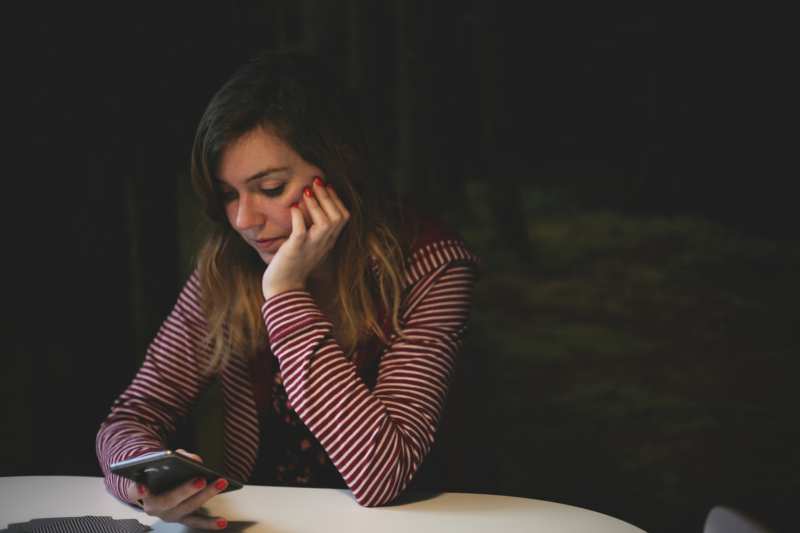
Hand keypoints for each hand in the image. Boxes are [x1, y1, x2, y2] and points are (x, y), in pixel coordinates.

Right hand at [124, 449, 228, 529]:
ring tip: (220, 484)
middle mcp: (153, 507)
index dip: (138, 490)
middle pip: (169, 500)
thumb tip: (196, 460)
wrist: (152, 487)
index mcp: (141, 491)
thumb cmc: (157, 471)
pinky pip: (196, 522)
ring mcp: (167, 515)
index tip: (143, 487)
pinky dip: (210, 523)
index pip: (135, 491)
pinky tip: (222, 521)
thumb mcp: (162, 460)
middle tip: (200, 480)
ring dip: (205, 496)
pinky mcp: (181, 519)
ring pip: (186, 509)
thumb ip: (177, 457)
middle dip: (186, 490)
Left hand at [261, 177, 349, 299]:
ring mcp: (311, 247)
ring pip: (326, 223)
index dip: (336, 200)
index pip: (343, 217)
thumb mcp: (309, 245)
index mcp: (329, 242)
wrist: (284, 288)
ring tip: (306, 191)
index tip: (327, 186)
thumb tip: (306, 206)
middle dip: (328, 196)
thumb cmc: (293, 265)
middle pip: (338, 217)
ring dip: (316, 204)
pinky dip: (299, 218)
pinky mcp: (296, 249)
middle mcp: (324, 244)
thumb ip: (312, 229)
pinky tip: (294, 208)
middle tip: (316, 181)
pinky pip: (301, 231)